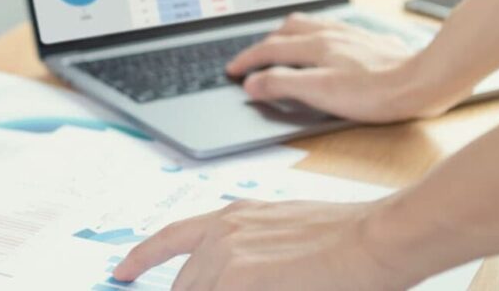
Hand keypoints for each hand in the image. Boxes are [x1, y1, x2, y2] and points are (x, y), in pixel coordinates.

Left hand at [113, 200, 416, 290]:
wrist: (377, 237)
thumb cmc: (347, 237)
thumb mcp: (287, 235)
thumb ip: (255, 256)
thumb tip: (238, 277)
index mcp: (232, 216)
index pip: (170, 237)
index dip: (140, 258)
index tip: (121, 272)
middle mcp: (222, 232)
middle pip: (183, 285)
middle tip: (242, 288)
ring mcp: (228, 257)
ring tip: (269, 287)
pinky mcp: (240, 280)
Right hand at [227, 13, 460, 122]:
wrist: (423, 81)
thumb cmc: (376, 92)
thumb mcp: (321, 93)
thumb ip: (283, 85)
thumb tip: (253, 82)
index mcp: (315, 45)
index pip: (270, 49)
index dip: (247, 60)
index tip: (233, 70)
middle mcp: (330, 34)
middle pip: (287, 29)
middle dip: (265, 42)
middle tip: (253, 57)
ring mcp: (349, 35)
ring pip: (309, 25)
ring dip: (287, 34)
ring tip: (281, 45)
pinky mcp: (366, 41)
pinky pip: (329, 28)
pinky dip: (312, 35)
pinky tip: (322, 45)